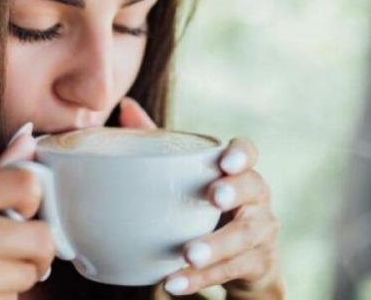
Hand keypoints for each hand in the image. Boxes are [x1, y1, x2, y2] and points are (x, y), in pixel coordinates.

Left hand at [118, 97, 283, 298]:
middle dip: (234, 192)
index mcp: (239, 171)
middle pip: (255, 189)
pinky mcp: (257, 264)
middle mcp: (257, 197)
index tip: (225, 160)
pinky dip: (201, 278)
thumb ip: (159, 140)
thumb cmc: (205, 204)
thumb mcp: (185, 172)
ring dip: (214, 246)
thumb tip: (125, 106)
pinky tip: (174, 282)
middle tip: (212, 198)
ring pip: (244, 237)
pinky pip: (231, 271)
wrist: (241, 261)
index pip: (249, 152)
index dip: (241, 154)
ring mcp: (261, 232)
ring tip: (186, 254)